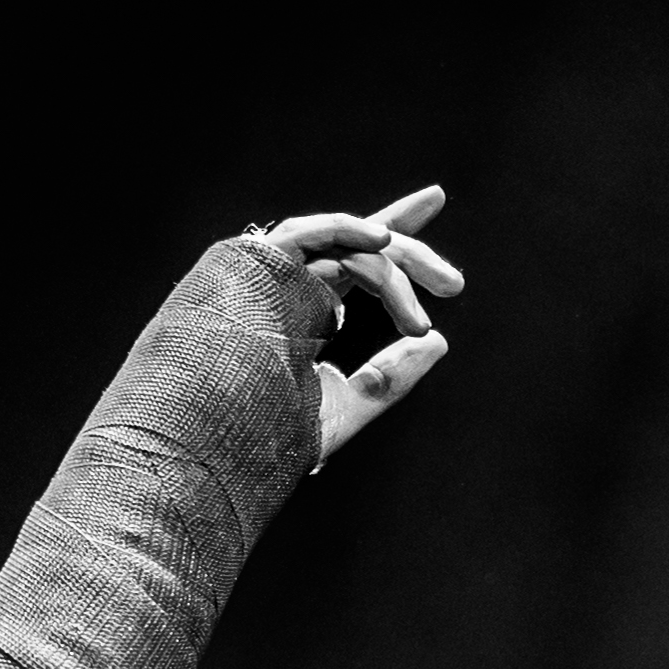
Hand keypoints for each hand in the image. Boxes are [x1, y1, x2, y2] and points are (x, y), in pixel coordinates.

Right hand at [266, 186, 463, 460]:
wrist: (214, 438)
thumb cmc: (266, 434)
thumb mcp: (345, 409)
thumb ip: (388, 379)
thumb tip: (439, 340)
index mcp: (307, 312)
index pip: (359, 266)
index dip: (399, 248)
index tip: (436, 236)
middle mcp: (293, 283)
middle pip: (362, 249)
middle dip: (411, 256)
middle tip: (454, 284)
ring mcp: (276, 270)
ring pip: (348, 248)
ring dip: (396, 266)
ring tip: (438, 290)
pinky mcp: (258, 260)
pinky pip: (312, 232)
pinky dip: (348, 229)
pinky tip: (384, 239)